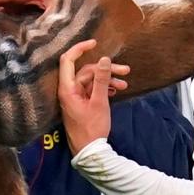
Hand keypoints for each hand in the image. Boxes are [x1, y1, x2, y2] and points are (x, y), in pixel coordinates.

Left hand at [58, 39, 128, 154]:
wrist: (89, 152)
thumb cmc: (92, 128)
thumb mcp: (100, 102)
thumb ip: (101, 80)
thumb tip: (104, 59)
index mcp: (67, 89)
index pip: (68, 60)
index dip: (80, 48)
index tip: (95, 42)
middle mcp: (68, 90)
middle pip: (86, 71)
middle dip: (106, 70)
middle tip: (126, 71)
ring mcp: (74, 97)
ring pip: (91, 80)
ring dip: (108, 80)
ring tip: (125, 84)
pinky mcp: (81, 103)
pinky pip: (92, 89)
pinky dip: (104, 88)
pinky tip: (116, 90)